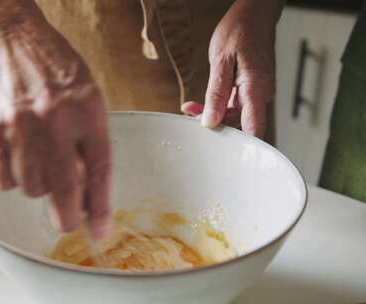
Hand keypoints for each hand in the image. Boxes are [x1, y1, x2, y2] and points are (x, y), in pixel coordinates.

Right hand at [0, 4, 111, 238]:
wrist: (9, 35)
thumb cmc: (53, 63)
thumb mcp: (87, 92)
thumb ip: (89, 136)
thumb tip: (87, 185)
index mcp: (87, 108)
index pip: (99, 169)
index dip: (100, 206)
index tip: (99, 229)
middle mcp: (55, 119)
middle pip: (64, 188)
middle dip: (68, 216)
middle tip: (68, 223)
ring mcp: (20, 125)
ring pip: (32, 187)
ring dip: (39, 188)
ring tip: (40, 166)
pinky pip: (3, 178)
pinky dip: (11, 180)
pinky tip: (18, 164)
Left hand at [182, 0, 282, 137]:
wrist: (253, 15)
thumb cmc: (240, 31)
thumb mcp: (220, 61)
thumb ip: (216, 93)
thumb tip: (210, 121)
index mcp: (256, 90)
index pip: (254, 130)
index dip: (242, 149)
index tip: (225, 158)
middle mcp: (259, 95)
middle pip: (240, 125)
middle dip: (215, 127)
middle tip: (191, 122)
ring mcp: (255, 92)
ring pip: (234, 116)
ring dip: (211, 116)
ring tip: (189, 111)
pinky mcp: (248, 89)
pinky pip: (233, 105)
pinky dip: (216, 106)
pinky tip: (198, 105)